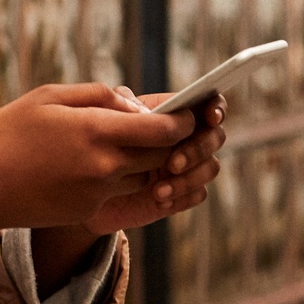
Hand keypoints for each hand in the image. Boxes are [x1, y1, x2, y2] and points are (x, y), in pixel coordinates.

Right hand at [0, 83, 197, 261]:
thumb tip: (134, 103)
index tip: (190, 113)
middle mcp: (106, 166)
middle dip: (171, 141)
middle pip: (163, 156)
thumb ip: (97, 95)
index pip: (164, 129)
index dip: (185, 121)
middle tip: (172, 127)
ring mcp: (99, 193)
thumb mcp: (49, 97)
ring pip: (144, 177)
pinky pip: (118, 193)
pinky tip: (92, 166)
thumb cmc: (8, 135)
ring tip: (129, 144)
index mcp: (98, 131)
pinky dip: (117, 179)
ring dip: (145, 162)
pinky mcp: (89, 212)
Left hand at [78, 94, 226, 233]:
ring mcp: (188, 167)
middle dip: (198, 149)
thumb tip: (141, 109)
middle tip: (172, 163)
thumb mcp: (104, 119)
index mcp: (173, 115)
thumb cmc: (99, 144)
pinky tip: (160, 200)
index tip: (210, 117)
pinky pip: (198, 194)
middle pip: (216, 137)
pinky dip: (182, 197)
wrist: (88, 186)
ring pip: (211, 167)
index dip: (215, 108)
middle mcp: (186, 138)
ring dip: (189, 178)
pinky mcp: (182, 193)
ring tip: (159, 190)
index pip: (208, 104)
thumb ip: (122, 105)